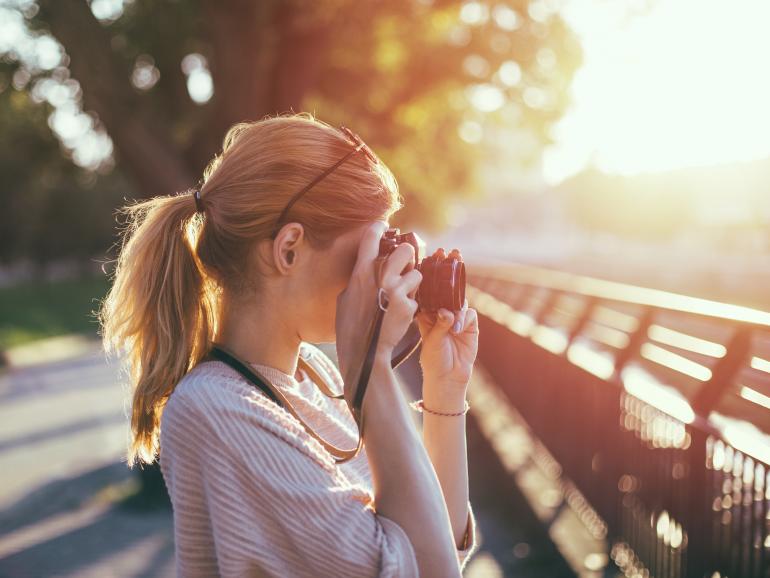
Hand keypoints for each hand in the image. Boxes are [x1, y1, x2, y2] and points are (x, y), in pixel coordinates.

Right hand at [335, 221, 421, 406]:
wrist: (364, 353)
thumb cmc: (349, 327)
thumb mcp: (345, 299)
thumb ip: (357, 280)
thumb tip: (363, 268)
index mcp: (361, 272)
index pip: (372, 236)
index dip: (379, 227)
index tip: (383, 226)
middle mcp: (380, 278)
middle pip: (406, 250)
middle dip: (409, 255)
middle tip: (405, 262)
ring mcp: (397, 291)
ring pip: (416, 273)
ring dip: (413, 281)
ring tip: (404, 293)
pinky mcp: (409, 306)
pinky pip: (416, 295)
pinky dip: (412, 302)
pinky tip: (402, 312)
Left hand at [415, 298, 478, 393]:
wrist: (449, 377)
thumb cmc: (434, 360)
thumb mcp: (432, 341)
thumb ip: (440, 325)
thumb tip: (447, 311)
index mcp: (428, 316)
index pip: (431, 298)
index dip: (433, 294)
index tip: (434, 293)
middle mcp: (443, 315)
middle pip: (448, 297)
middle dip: (448, 299)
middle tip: (447, 308)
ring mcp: (457, 320)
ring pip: (460, 304)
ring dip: (457, 311)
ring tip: (453, 327)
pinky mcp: (470, 326)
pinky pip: (471, 314)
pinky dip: (465, 318)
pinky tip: (458, 330)